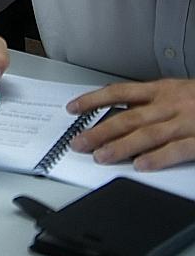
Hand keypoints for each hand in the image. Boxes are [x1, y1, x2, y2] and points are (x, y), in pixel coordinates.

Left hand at [68, 79, 194, 170]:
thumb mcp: (179, 91)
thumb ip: (153, 99)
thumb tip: (122, 107)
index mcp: (164, 89)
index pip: (119, 92)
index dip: (93, 100)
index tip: (73, 109)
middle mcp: (171, 104)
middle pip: (128, 118)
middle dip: (99, 130)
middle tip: (78, 143)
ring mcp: (187, 122)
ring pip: (147, 135)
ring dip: (121, 147)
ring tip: (101, 157)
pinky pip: (177, 150)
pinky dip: (158, 158)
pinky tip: (141, 165)